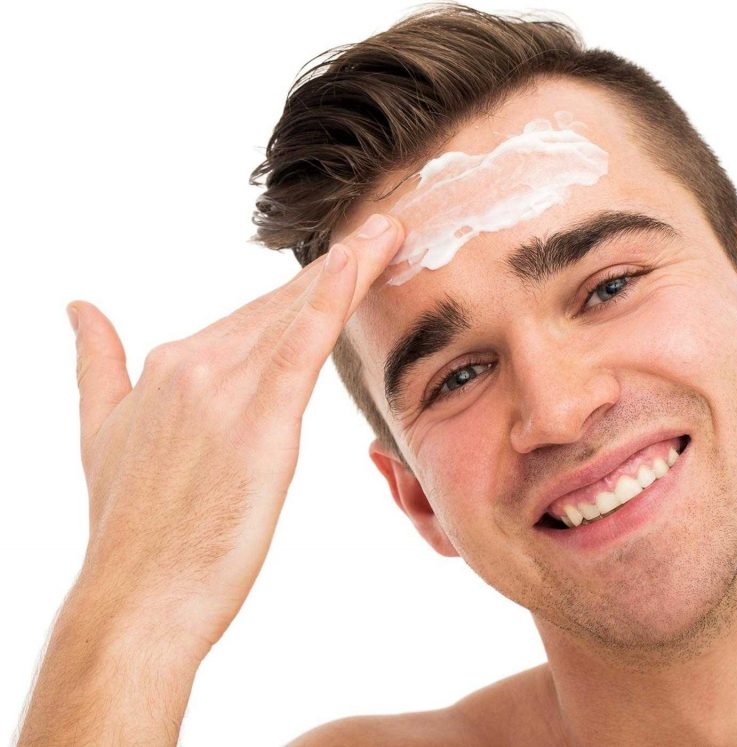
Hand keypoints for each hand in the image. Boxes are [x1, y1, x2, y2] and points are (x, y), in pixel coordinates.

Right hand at [66, 213, 402, 655]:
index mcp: (167, 366)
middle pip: (278, 306)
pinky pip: (301, 345)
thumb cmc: (131, 530)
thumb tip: (78, 308)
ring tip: (390, 231)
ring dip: (350, 266)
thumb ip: (96, 364)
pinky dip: (330, 299)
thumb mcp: (98, 432)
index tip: (346, 259)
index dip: (303, 291)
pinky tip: (359, 263)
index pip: (251, 317)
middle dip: (336, 265)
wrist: (137, 600)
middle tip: (387, 226)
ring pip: (296, 314)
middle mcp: (192, 365)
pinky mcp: (258, 422)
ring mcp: (222, 390)